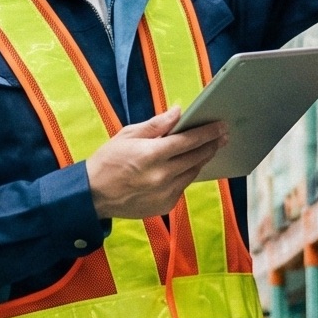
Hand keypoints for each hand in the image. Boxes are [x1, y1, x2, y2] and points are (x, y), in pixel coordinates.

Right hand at [87, 107, 229, 220]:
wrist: (94, 195)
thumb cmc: (107, 161)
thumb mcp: (127, 135)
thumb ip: (156, 125)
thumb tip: (178, 112)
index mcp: (151, 155)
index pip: (188, 141)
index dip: (207, 132)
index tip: (220, 125)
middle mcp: (161, 176)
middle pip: (196, 157)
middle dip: (211, 144)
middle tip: (223, 135)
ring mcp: (165, 193)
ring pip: (193, 173)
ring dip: (202, 159)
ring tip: (209, 148)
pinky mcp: (165, 205)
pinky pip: (183, 186)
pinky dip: (187, 175)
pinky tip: (188, 166)